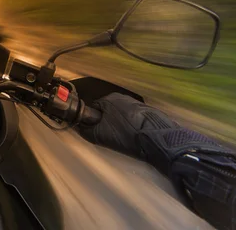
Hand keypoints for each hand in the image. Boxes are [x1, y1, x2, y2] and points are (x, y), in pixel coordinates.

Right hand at [78, 93, 232, 173]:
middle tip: (110, 135)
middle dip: (108, 121)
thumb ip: (86, 130)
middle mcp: (123, 97)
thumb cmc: (126, 135)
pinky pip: (135, 117)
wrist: (157, 138)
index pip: (94, 108)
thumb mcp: (101, 136)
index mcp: (109, 98)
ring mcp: (137, 102)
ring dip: (121, 123)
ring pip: (122, 114)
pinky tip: (135, 135)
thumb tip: (79, 128)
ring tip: (124, 137)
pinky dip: (133, 124)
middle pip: (108, 110)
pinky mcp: (149, 110)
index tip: (97, 130)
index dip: (93, 120)